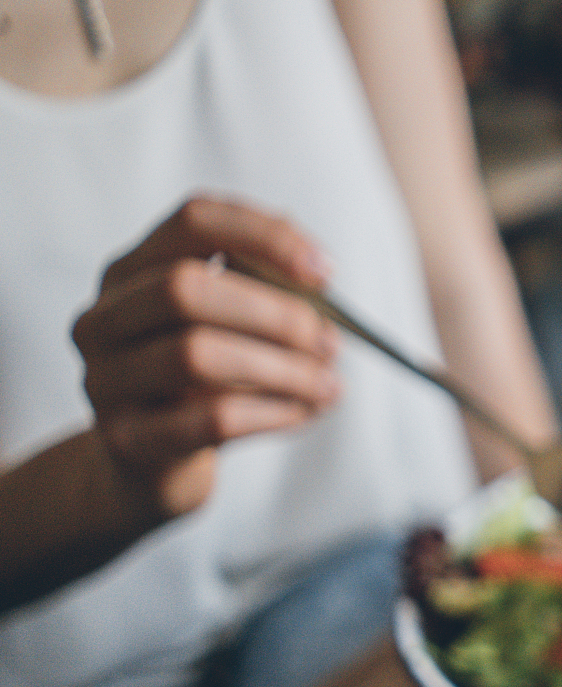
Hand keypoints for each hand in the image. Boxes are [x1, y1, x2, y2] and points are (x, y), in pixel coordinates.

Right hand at [70, 196, 340, 523]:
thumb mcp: (230, 330)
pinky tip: (303, 414)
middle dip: (275, 314)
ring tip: (328, 387)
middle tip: (331, 344)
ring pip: (195, 354)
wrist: (151, 465)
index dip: (265, 237)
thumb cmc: (204, 384)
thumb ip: (266, 295)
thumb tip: (319, 281)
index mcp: (133, 271)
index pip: (193, 220)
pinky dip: (272, 413)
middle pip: (185, 287)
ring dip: (283, 370)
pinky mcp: (126, 439)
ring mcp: (104, 379)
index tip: (326, 272)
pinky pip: (209, 419)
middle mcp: (105, 317)